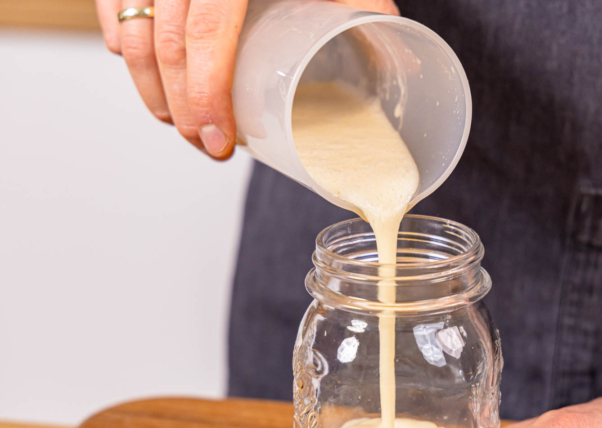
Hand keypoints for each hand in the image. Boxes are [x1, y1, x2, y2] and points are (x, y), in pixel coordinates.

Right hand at [96, 0, 399, 158]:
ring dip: (149, 88)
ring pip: (130, 28)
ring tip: (179, 124)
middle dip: (180, 108)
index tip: (219, 141)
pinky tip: (140, 69)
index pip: (203, 35)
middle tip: (207, 145)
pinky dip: (122, 38)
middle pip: (162, 44)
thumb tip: (401, 63)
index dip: (206, 96)